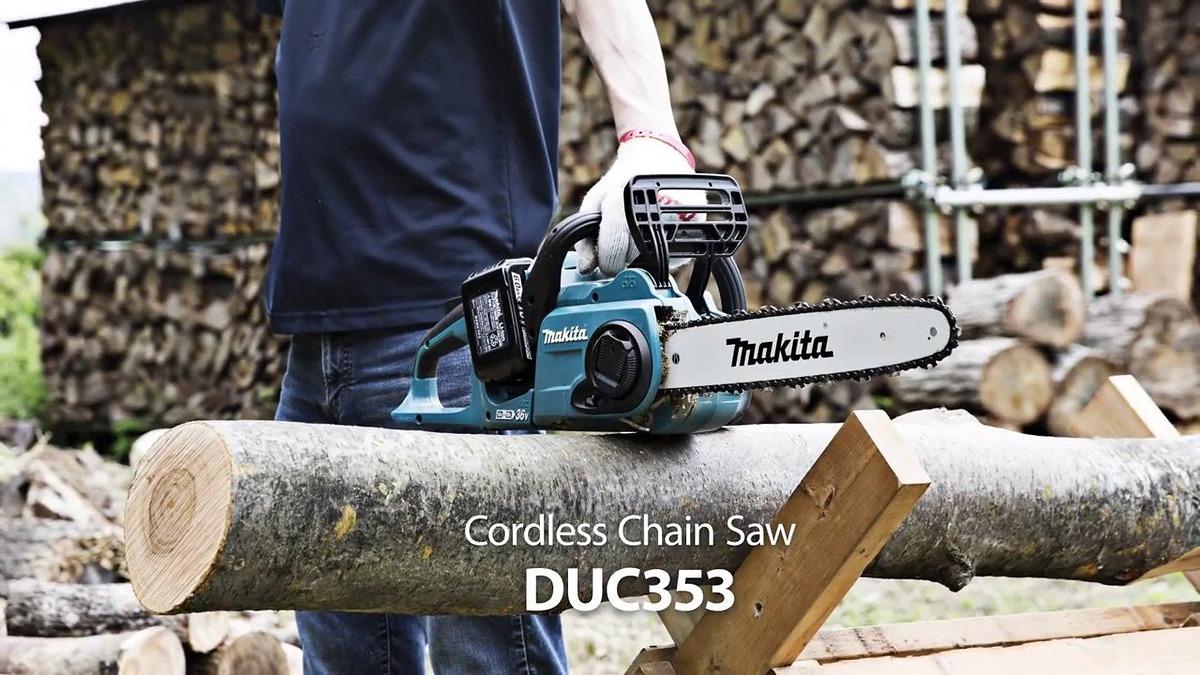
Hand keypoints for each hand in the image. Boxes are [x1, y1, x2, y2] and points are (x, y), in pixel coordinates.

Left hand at [575, 137, 702, 275]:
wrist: (655, 154)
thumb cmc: (622, 180)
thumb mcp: (595, 202)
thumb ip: (585, 237)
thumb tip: (587, 268)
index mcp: (622, 200)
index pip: (613, 252)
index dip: (606, 261)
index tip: (607, 260)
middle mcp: (652, 208)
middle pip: (634, 259)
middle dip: (626, 257)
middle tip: (626, 240)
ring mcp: (679, 214)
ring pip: (657, 261)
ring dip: (646, 256)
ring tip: (643, 232)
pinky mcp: (697, 222)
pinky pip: (678, 257)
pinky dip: (666, 254)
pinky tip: (660, 233)